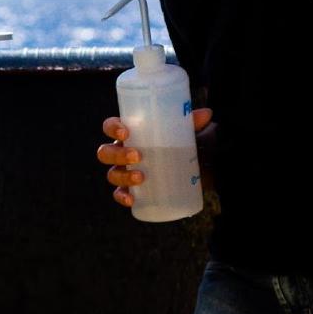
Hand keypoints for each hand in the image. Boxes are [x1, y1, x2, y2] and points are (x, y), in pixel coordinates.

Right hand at [96, 109, 211, 209]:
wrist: (187, 170)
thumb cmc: (177, 145)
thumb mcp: (184, 132)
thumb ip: (192, 123)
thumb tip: (206, 114)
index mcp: (128, 133)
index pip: (110, 127)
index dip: (112, 128)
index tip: (126, 132)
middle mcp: (121, 152)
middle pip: (106, 152)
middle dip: (118, 154)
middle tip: (138, 155)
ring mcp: (124, 171)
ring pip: (112, 174)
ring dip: (123, 176)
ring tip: (140, 177)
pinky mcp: (131, 190)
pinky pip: (120, 194)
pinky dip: (122, 197)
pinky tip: (131, 200)